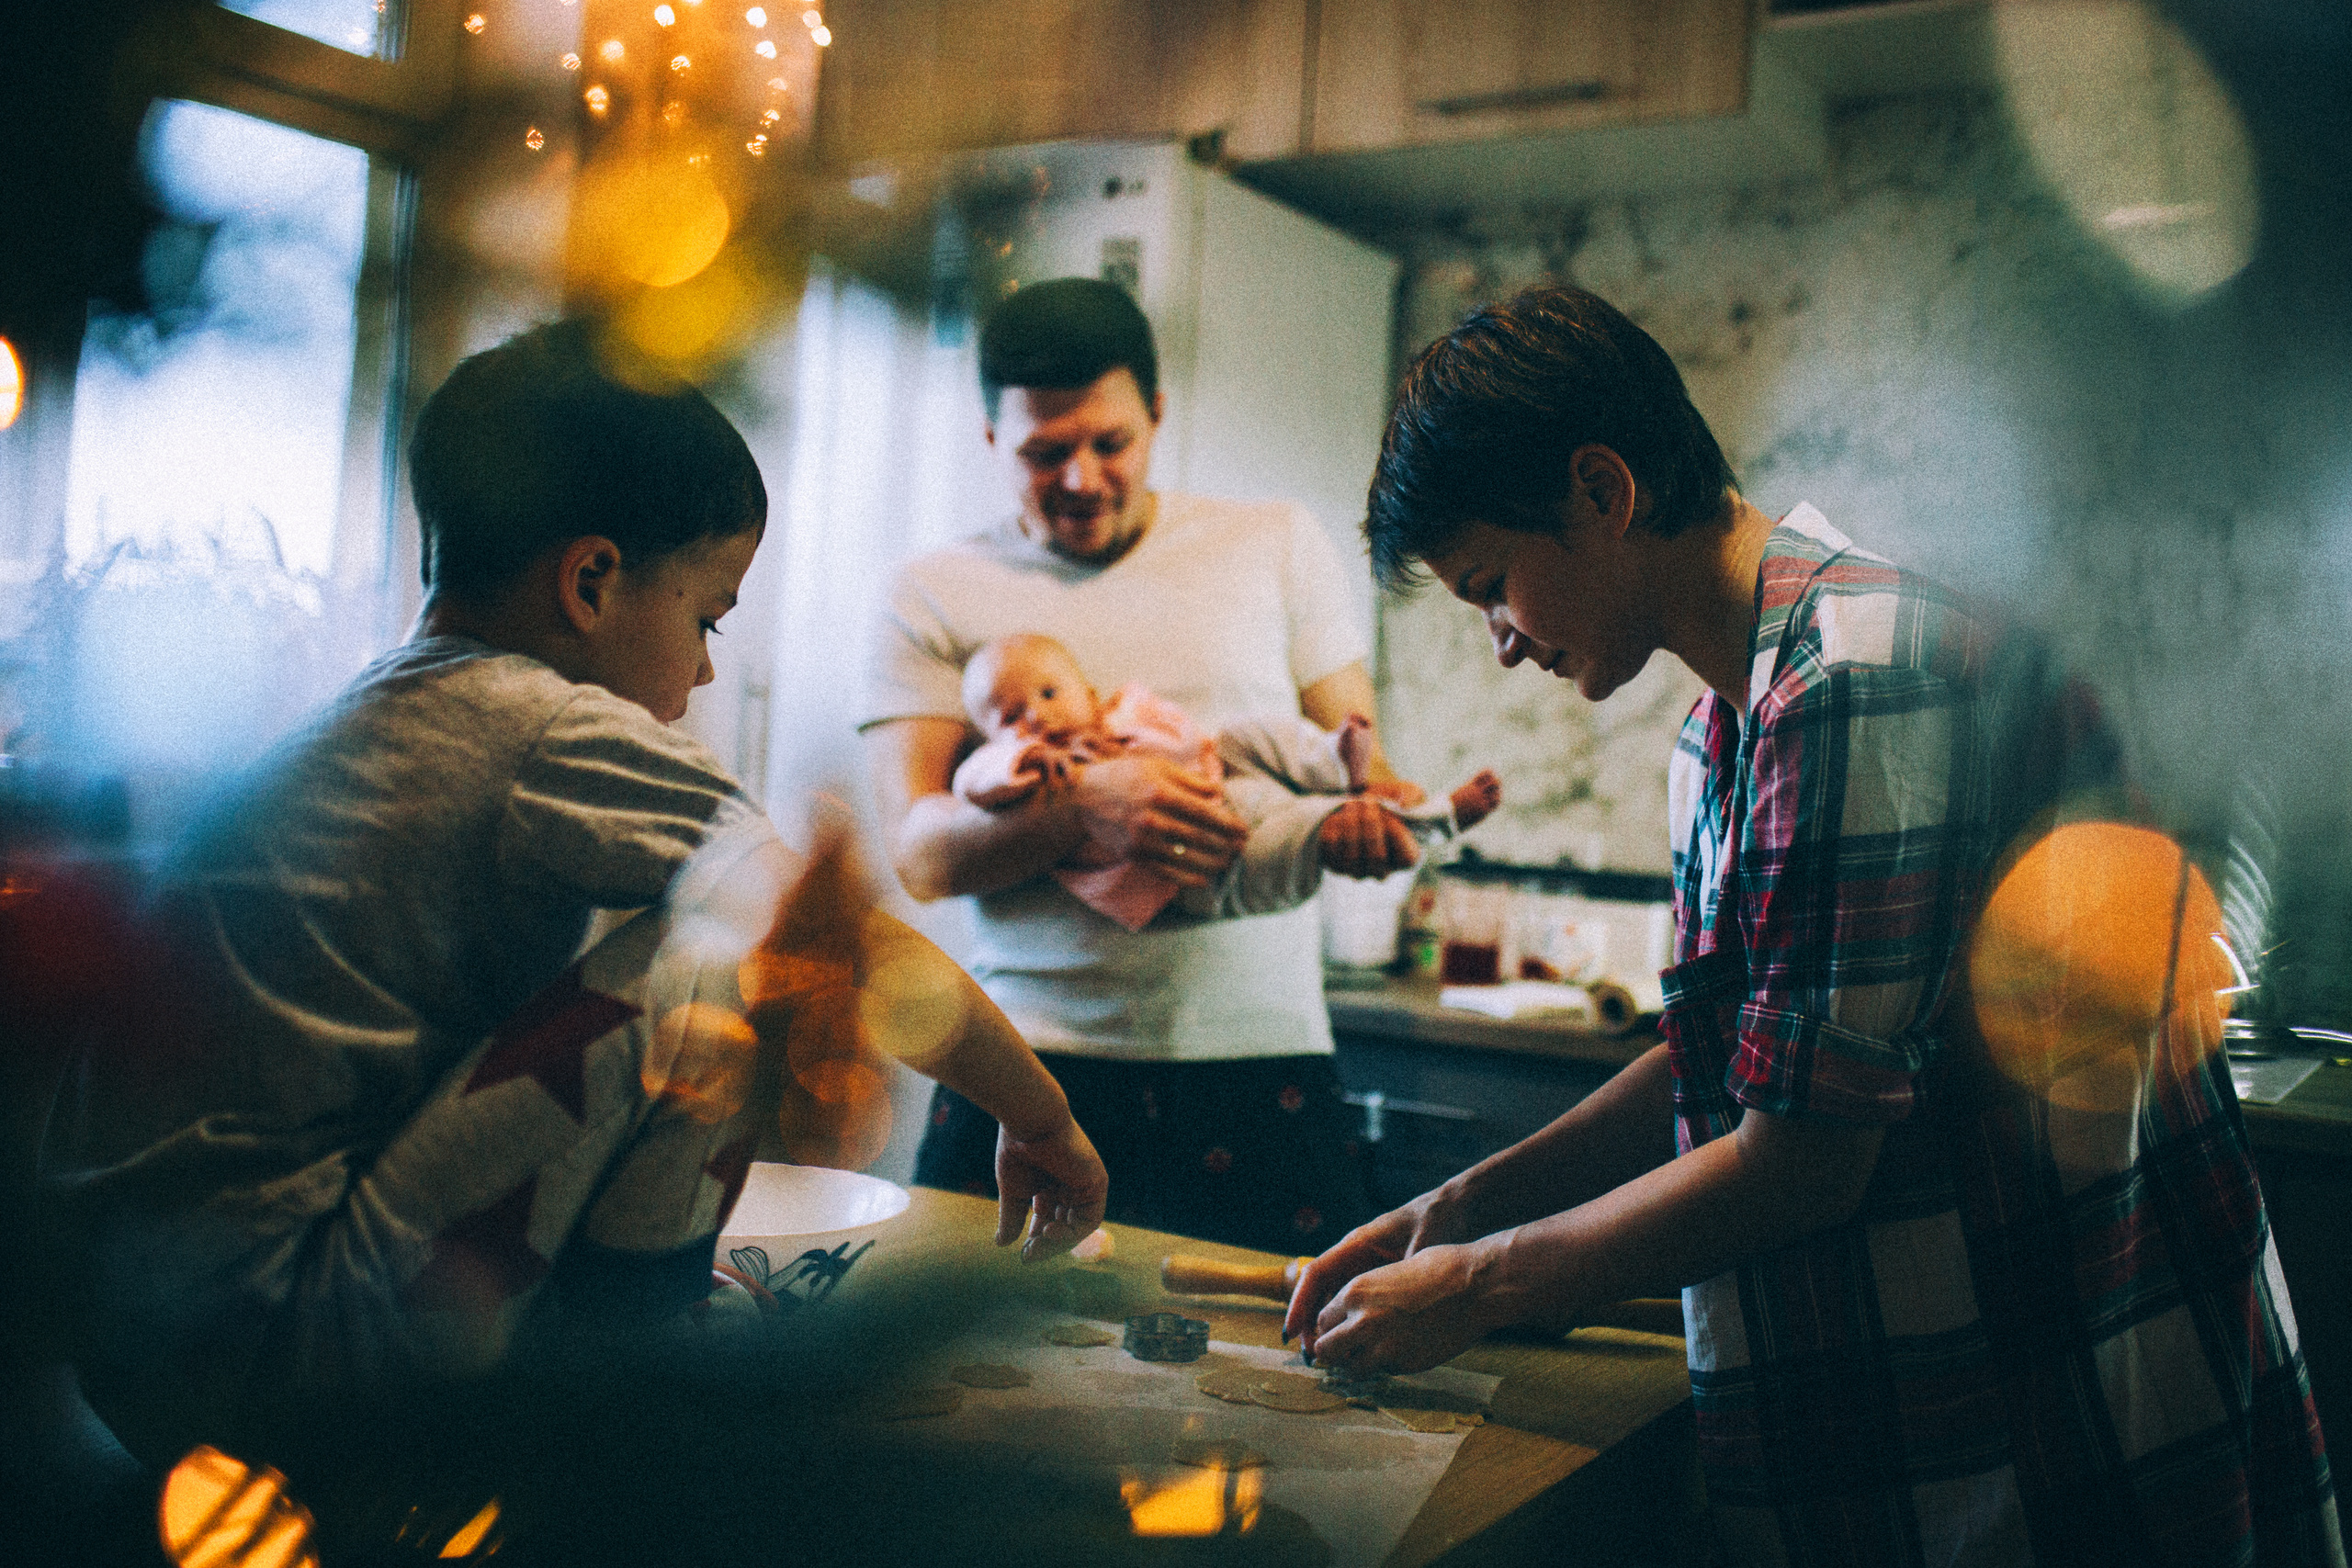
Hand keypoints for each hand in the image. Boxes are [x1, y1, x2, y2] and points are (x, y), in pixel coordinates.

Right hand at [994, 1112, 1109, 1261]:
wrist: (1030, 1123)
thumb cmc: (1018, 1150)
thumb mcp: (1014, 1191)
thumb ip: (1012, 1217)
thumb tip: (1001, 1244)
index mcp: (1051, 1183)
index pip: (1049, 1219)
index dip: (1037, 1240)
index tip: (1023, 1254)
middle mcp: (1070, 1185)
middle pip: (1063, 1226)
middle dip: (1046, 1245)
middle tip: (1028, 1256)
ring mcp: (1085, 1184)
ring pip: (1076, 1227)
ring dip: (1057, 1243)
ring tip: (1036, 1247)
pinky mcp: (1096, 1183)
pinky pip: (1089, 1219)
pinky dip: (1071, 1232)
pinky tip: (1049, 1232)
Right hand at [1070, 754, 1245, 887]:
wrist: (1083, 796)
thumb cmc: (1125, 776)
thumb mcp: (1158, 766)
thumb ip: (1190, 780)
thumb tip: (1219, 794)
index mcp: (1161, 793)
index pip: (1204, 812)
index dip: (1228, 824)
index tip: (1244, 830)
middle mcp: (1152, 818)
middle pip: (1199, 837)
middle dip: (1225, 845)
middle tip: (1242, 848)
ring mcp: (1142, 840)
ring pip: (1186, 858)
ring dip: (1213, 863)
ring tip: (1229, 863)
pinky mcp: (1134, 855)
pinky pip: (1167, 871)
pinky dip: (1188, 878)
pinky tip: (1205, 879)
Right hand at [1282, 1181, 1484, 1345]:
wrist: (1456, 1207)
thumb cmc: (1437, 1220)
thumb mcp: (1422, 1246)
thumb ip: (1406, 1273)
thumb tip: (1393, 1306)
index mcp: (1359, 1243)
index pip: (1317, 1273)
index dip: (1301, 1303)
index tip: (1292, 1331)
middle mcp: (1357, 1254)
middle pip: (1321, 1289)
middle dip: (1310, 1321)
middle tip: (1309, 1354)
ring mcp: (1368, 1265)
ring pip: (1336, 1297)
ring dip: (1328, 1324)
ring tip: (1327, 1356)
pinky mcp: (1382, 1276)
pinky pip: (1357, 1300)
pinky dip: (1350, 1320)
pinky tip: (1355, 1344)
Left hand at [1300, 1242, 1502, 1374]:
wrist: (1474, 1287)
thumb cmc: (1437, 1270)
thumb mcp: (1388, 1274)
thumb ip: (1364, 1298)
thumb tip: (1350, 1317)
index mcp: (1354, 1293)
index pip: (1322, 1322)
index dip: (1329, 1328)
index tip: (1337, 1330)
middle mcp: (1362, 1323)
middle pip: (1327, 1351)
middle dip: (1332, 1351)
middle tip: (1343, 1349)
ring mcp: (1384, 1348)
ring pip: (1351, 1369)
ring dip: (1356, 1363)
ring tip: (1369, 1353)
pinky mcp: (1406, 1365)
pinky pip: (1384, 1371)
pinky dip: (1385, 1365)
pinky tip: (1399, 1350)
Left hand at [1317, 798, 1418, 878]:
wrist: (1360, 805)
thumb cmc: (1390, 802)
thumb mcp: (1407, 792)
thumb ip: (1412, 795)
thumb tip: (1404, 805)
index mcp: (1407, 859)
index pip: (1407, 858)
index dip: (1397, 834)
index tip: (1389, 809)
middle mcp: (1382, 871)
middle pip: (1376, 858)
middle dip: (1370, 825)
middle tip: (1367, 800)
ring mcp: (1356, 871)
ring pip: (1351, 858)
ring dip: (1350, 826)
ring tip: (1351, 803)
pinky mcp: (1334, 863)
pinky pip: (1330, 851)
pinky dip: (1333, 829)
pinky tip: (1338, 814)